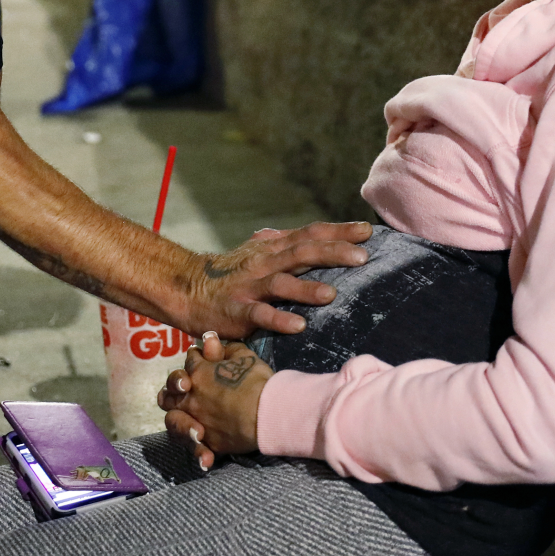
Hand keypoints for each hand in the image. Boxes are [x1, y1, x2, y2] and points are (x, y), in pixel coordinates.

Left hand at [161, 335, 270, 466]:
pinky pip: (197, 449)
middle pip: (169, 393)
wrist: (268, 411)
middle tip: (187, 391)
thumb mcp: (244, 356)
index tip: (207, 361)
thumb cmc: (257, 381)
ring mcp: (196, 420)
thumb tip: (210, 340)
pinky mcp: (209, 441)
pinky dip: (201, 453)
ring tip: (194, 425)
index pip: (190, 361)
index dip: (198, 360)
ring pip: (173, 421)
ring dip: (179, 422)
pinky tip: (207, 460)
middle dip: (175, 390)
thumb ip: (225, 349)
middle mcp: (190, 397)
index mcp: (197, 372)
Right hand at [186, 221, 370, 335]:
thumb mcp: (261, 254)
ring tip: (331, 294)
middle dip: (333, 253)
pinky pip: (259, 315)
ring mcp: (250, 286)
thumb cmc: (232, 274)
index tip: (367, 231)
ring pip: (281, 283)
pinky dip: (279, 319)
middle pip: (302, 253)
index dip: (338, 232)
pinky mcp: (237, 311)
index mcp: (273, 249)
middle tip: (362, 257)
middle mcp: (264, 263)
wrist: (187, 289)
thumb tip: (324, 237)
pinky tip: (299, 325)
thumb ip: (289, 247)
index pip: (310, 234)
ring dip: (306, 288)